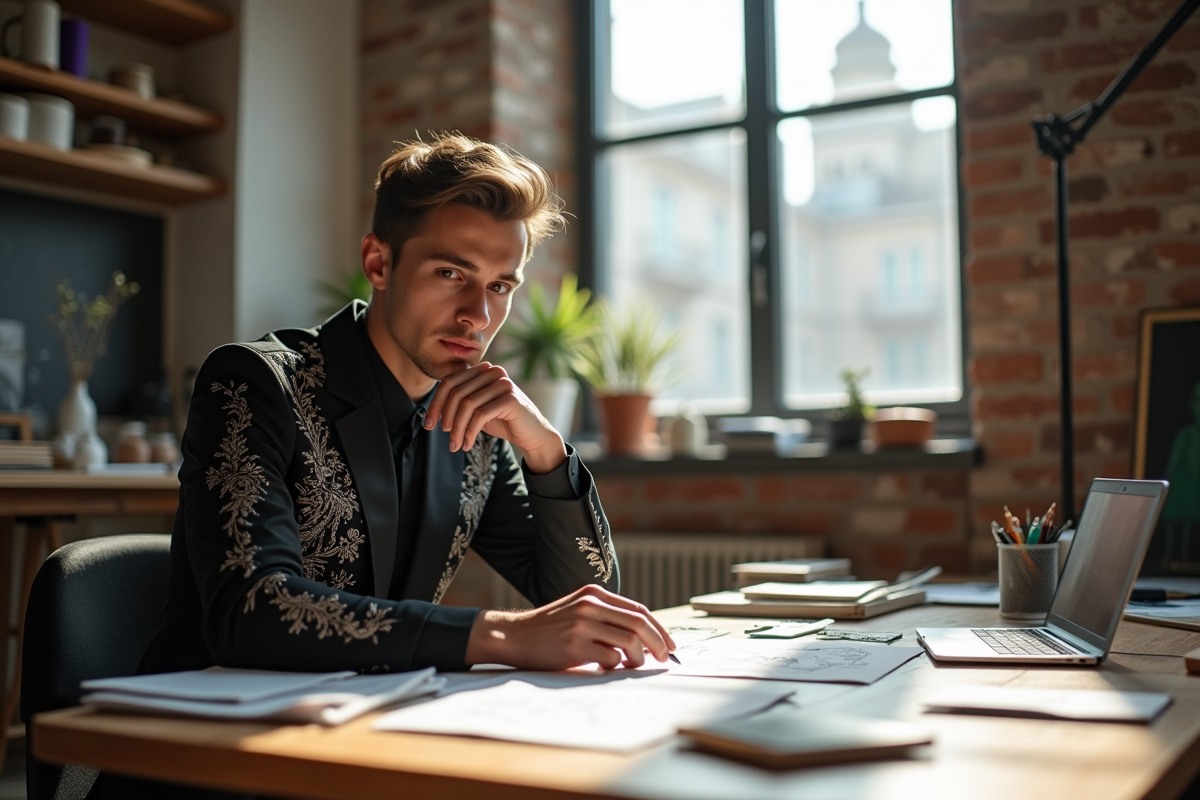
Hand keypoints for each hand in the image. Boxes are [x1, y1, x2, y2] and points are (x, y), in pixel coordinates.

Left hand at [424, 362, 566, 472]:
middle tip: (446, 437)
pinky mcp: (510, 398)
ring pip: (466, 405)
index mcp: (482, 370)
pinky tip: (467, 444)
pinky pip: (480, 415)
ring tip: (456, 445)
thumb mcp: (476, 409)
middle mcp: (492, 371)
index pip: (449, 382)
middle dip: (446, 418)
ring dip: (457, 429)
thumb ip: (459, 403)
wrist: (532, 434)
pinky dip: (469, 432)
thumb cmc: (502, 421)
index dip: (436, 404)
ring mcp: (503, 383)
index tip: (429, 424)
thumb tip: (431, 411)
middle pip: (456, 393)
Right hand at [465, 584, 677, 669]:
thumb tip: (644, 639)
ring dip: (637, 658)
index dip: (659, 628)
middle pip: (639, 623)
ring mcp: (582, 624)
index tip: (668, 644)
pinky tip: (605, 668)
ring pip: (629, 641)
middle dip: (658, 643)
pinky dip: (615, 667)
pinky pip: (610, 658)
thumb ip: (606, 617)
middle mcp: (590, 605)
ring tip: (631, 666)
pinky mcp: (575, 645)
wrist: (514, 635)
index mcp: (595, 594)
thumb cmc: (550, 629)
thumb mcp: (579, 610)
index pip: (638, 609)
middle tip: (662, 658)